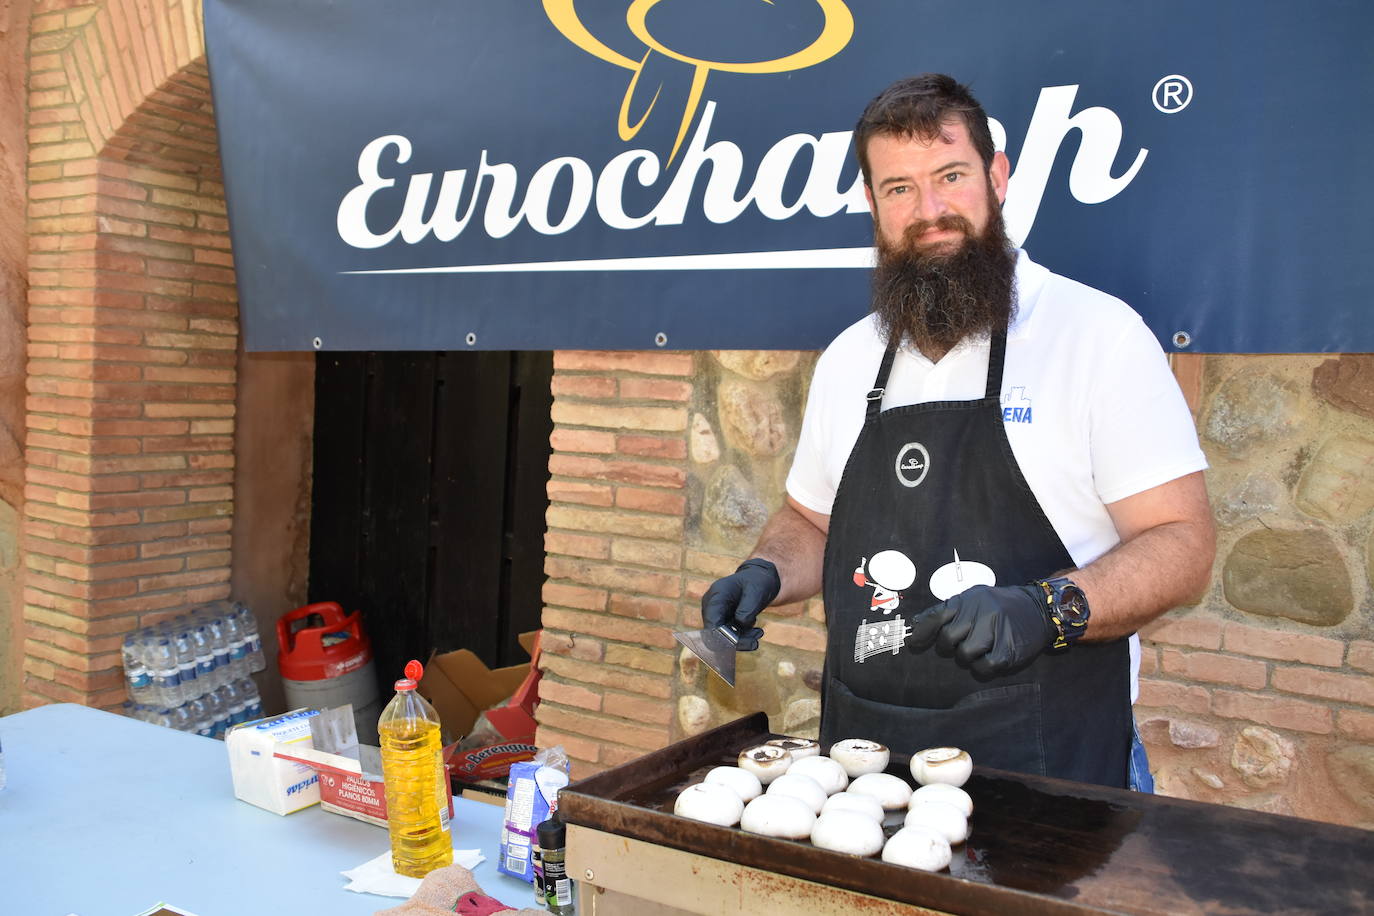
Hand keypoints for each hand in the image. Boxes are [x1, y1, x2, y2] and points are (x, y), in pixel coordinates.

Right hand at [700, 558, 779, 650]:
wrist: (759, 580)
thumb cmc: (757, 582)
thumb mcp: (757, 591)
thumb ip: (748, 608)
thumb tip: (741, 623)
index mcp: (716, 596)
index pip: (711, 622)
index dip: (721, 636)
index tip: (738, 642)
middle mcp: (712, 607)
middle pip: (715, 634)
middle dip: (736, 641)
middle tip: (754, 642)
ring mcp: (717, 616)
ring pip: (723, 639)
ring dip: (742, 641)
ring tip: (759, 633)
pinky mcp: (724, 622)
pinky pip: (730, 637)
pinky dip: (743, 638)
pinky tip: (756, 632)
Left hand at [909, 584, 1054, 676]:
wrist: (1039, 609)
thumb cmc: (1000, 606)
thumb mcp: (973, 598)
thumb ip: (946, 609)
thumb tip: (915, 622)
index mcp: (970, 599)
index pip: (938, 615)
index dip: (923, 632)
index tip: (913, 644)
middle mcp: (982, 612)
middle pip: (949, 638)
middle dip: (948, 648)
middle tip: (958, 647)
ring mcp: (996, 630)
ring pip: (964, 654)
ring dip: (966, 658)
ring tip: (977, 651)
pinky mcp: (1009, 650)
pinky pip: (983, 667)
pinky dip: (981, 668)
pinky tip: (988, 660)